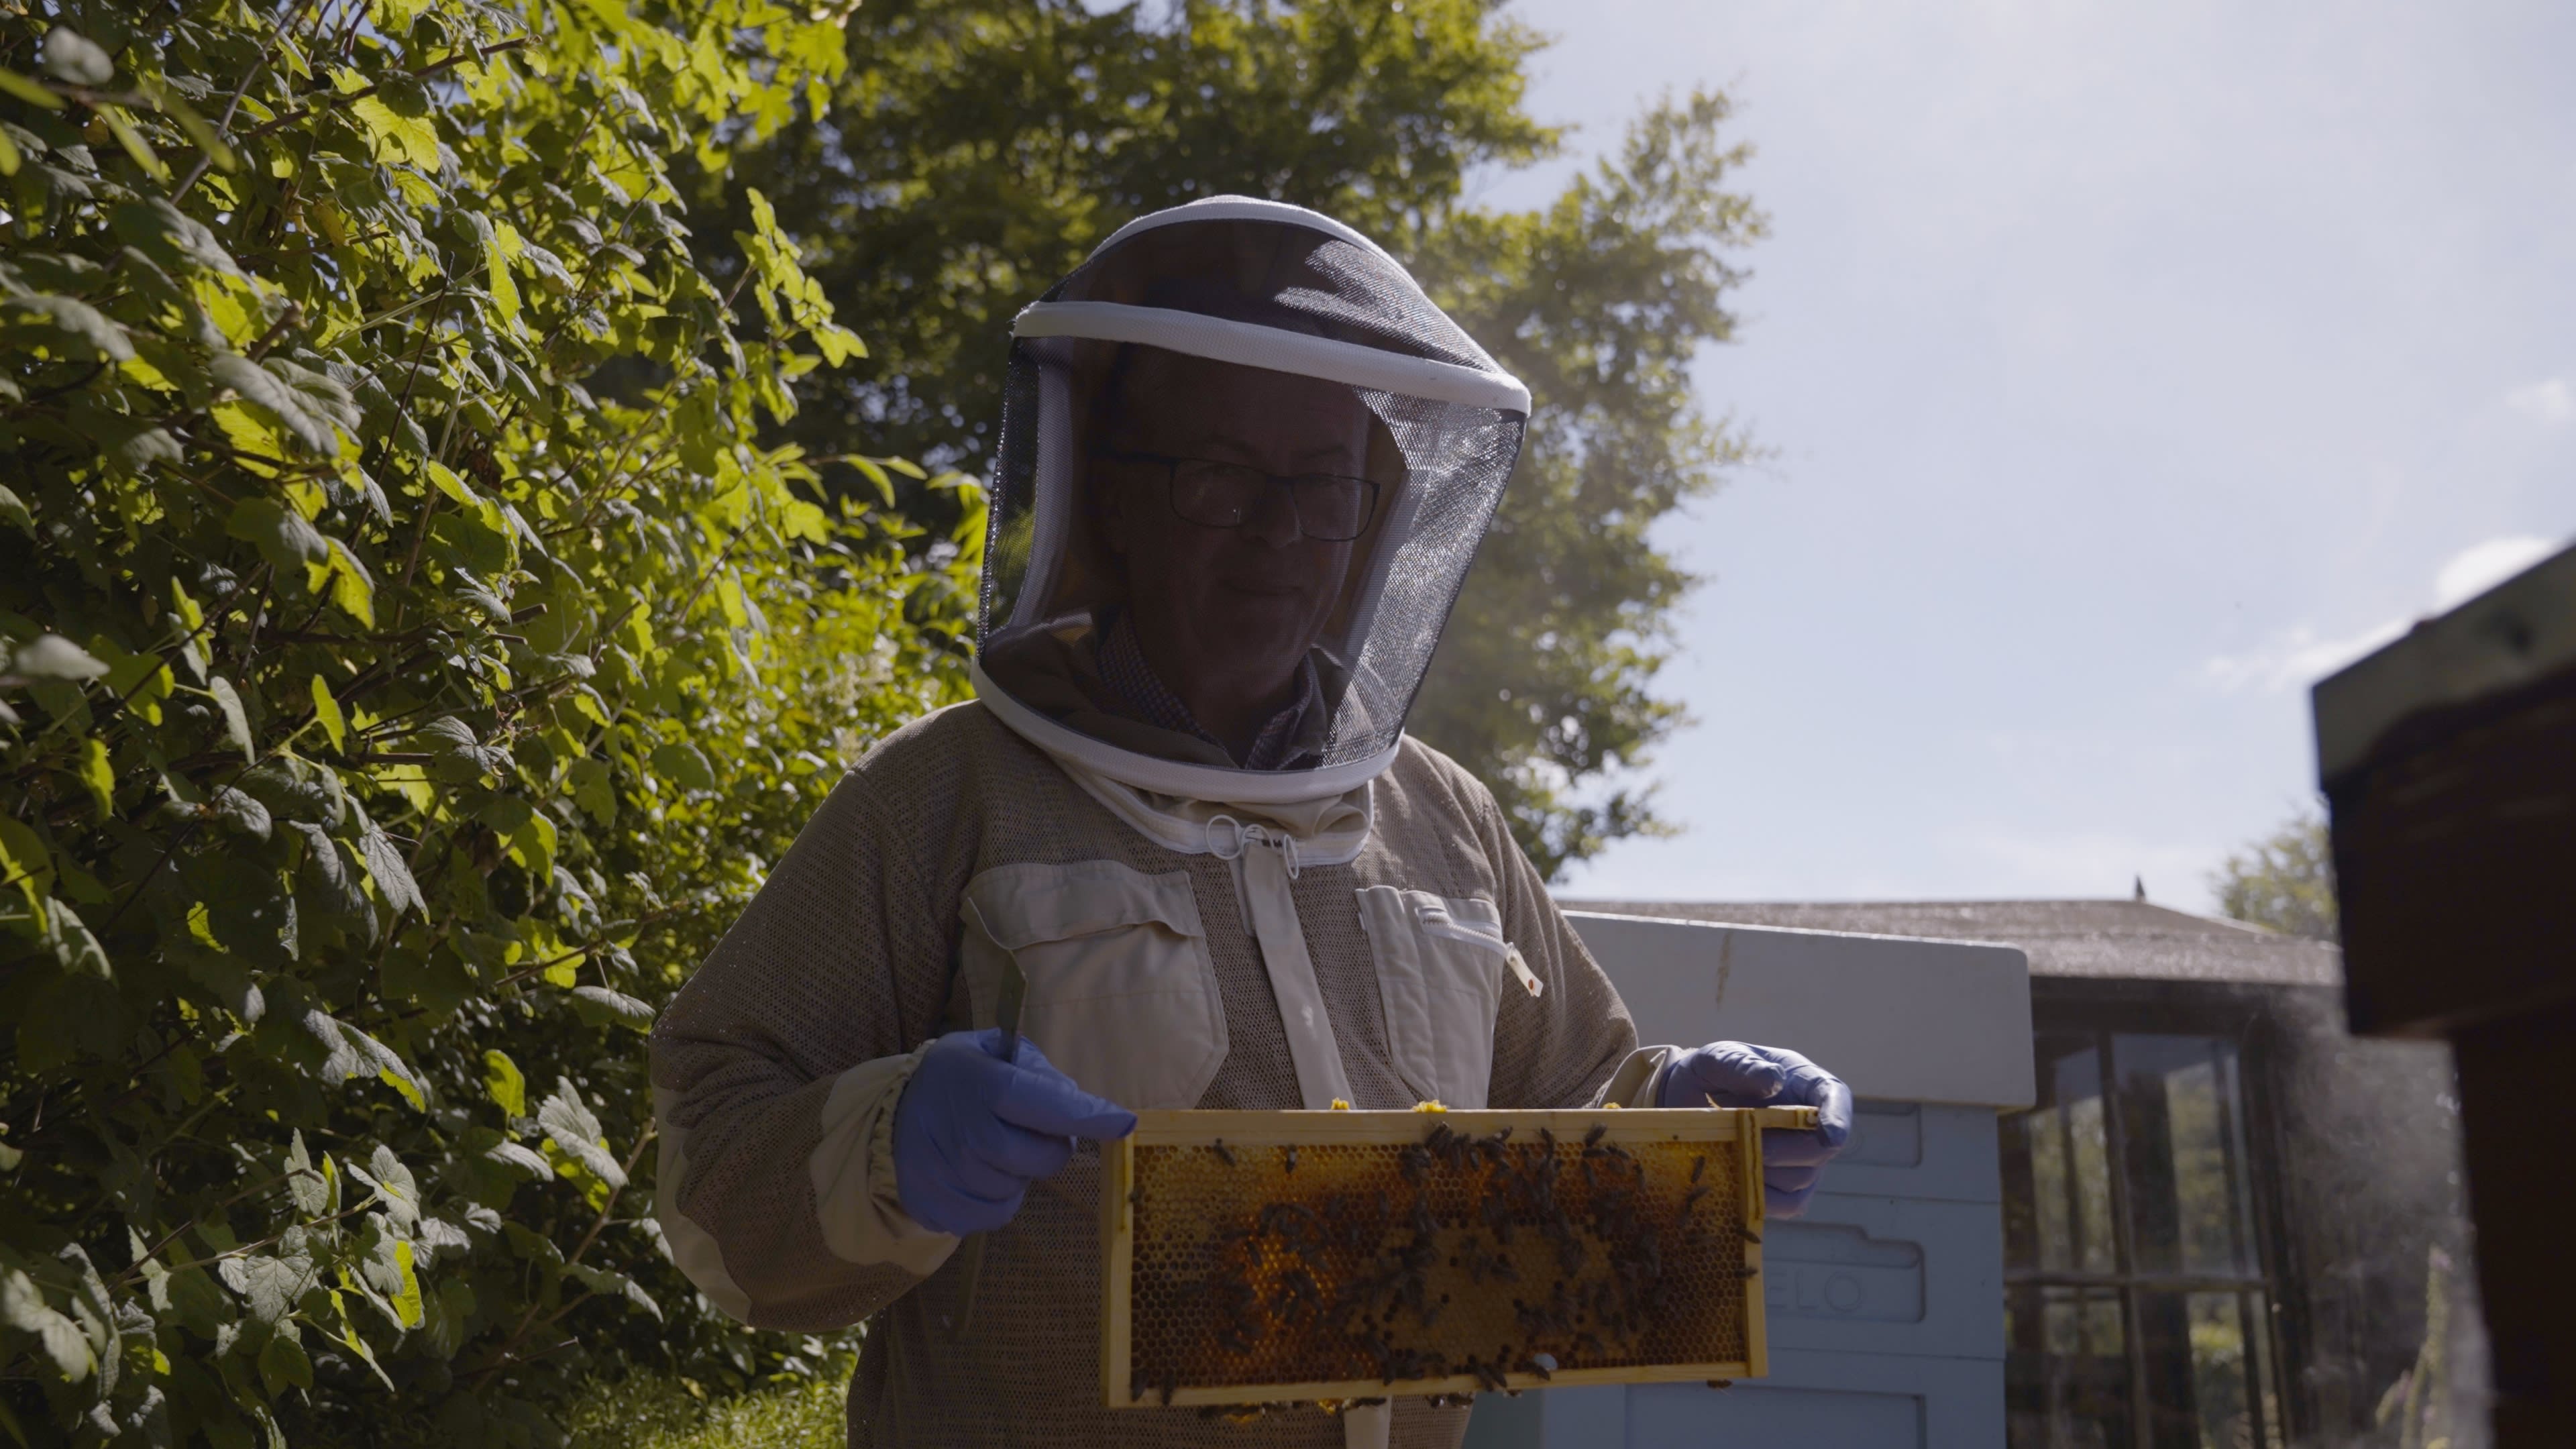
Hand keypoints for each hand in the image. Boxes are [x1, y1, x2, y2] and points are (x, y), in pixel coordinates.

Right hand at [893, 1029, 1136, 1235]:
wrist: (889, 1114)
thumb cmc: (958, 1078)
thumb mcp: (992, 1049)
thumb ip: (1036, 1067)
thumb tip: (1074, 1098)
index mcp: (982, 1082)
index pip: (1045, 1104)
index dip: (1088, 1115)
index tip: (1124, 1121)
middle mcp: (963, 1130)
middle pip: (1042, 1159)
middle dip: (1051, 1148)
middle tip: (1033, 1131)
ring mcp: (945, 1173)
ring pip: (1018, 1190)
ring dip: (1019, 1173)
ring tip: (993, 1148)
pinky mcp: (935, 1205)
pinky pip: (994, 1216)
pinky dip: (998, 1198)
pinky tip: (979, 1173)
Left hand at [1657, 1041, 1853, 1217]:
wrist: (1685, 1101)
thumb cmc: (1711, 1073)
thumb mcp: (1717, 1058)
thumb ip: (1741, 1065)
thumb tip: (1774, 1082)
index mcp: (1802, 1082)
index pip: (1835, 1097)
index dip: (1838, 1117)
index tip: (1829, 1136)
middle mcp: (1809, 1124)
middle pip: (1819, 1148)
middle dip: (1783, 1150)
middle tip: (1743, 1141)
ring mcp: (1800, 1159)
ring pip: (1801, 1179)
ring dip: (1764, 1172)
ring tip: (1729, 1155)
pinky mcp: (1784, 1188)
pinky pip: (1786, 1204)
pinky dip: (1761, 1198)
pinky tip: (1735, 1183)